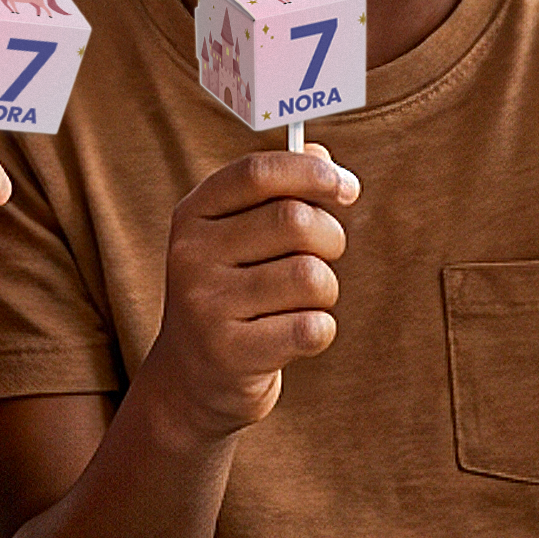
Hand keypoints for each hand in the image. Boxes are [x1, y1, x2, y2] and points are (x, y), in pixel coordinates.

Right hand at [139, 144, 357, 439]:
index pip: (257, 173)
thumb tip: (321, 157)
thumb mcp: (239, 236)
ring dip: (325, 291)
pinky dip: (320, 330)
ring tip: (302, 303)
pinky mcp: (229, 355)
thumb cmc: (233, 291)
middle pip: (295, 222)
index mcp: (193, 214)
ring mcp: (206, 306)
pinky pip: (312, 328)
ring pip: (310, 277)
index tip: (347, 188)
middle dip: (330, 238)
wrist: (191, 380)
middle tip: (325, 255)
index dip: (311, 173)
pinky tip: (296, 335)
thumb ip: (279, 192)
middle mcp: (191, 255)